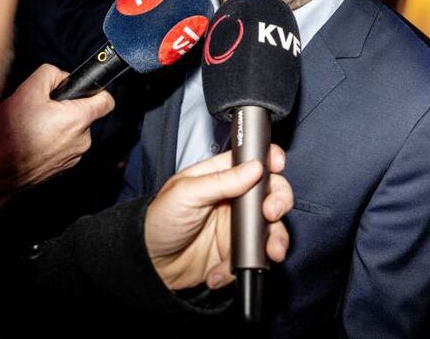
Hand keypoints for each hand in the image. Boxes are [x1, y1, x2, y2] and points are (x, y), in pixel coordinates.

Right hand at [0, 64, 113, 228]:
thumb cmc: (10, 134)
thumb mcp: (27, 90)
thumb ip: (50, 74)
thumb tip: (62, 76)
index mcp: (78, 120)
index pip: (106, 101)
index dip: (95, 91)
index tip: (80, 89)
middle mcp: (81, 141)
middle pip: (84, 115)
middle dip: (65, 108)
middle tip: (40, 110)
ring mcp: (72, 157)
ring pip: (71, 132)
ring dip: (56, 126)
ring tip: (31, 128)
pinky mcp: (61, 169)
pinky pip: (62, 147)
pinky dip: (50, 142)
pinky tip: (30, 141)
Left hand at [144, 145, 292, 290]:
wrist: (150, 265)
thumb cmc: (159, 221)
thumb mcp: (185, 194)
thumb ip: (221, 181)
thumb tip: (254, 167)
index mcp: (222, 176)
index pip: (254, 161)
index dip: (271, 160)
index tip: (278, 166)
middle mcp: (235, 199)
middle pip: (272, 192)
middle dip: (279, 201)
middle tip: (270, 213)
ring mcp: (238, 226)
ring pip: (272, 227)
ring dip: (275, 239)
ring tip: (270, 251)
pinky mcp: (237, 251)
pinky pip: (254, 256)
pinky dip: (243, 264)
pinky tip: (219, 270)